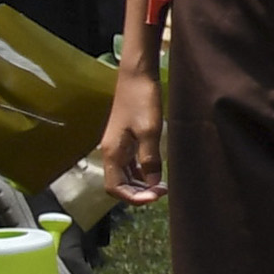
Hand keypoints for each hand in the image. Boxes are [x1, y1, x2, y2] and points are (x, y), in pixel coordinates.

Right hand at [98, 61, 164, 200]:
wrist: (137, 76)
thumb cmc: (142, 100)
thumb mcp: (150, 131)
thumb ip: (150, 159)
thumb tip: (153, 184)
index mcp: (112, 152)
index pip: (115, 188)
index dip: (134, 197)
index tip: (156, 196)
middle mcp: (110, 152)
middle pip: (119, 184)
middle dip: (139, 193)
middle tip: (163, 192)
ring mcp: (117, 146)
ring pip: (124, 175)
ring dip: (141, 184)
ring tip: (162, 186)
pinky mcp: (125, 139)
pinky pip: (130, 164)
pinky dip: (141, 173)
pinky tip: (156, 173)